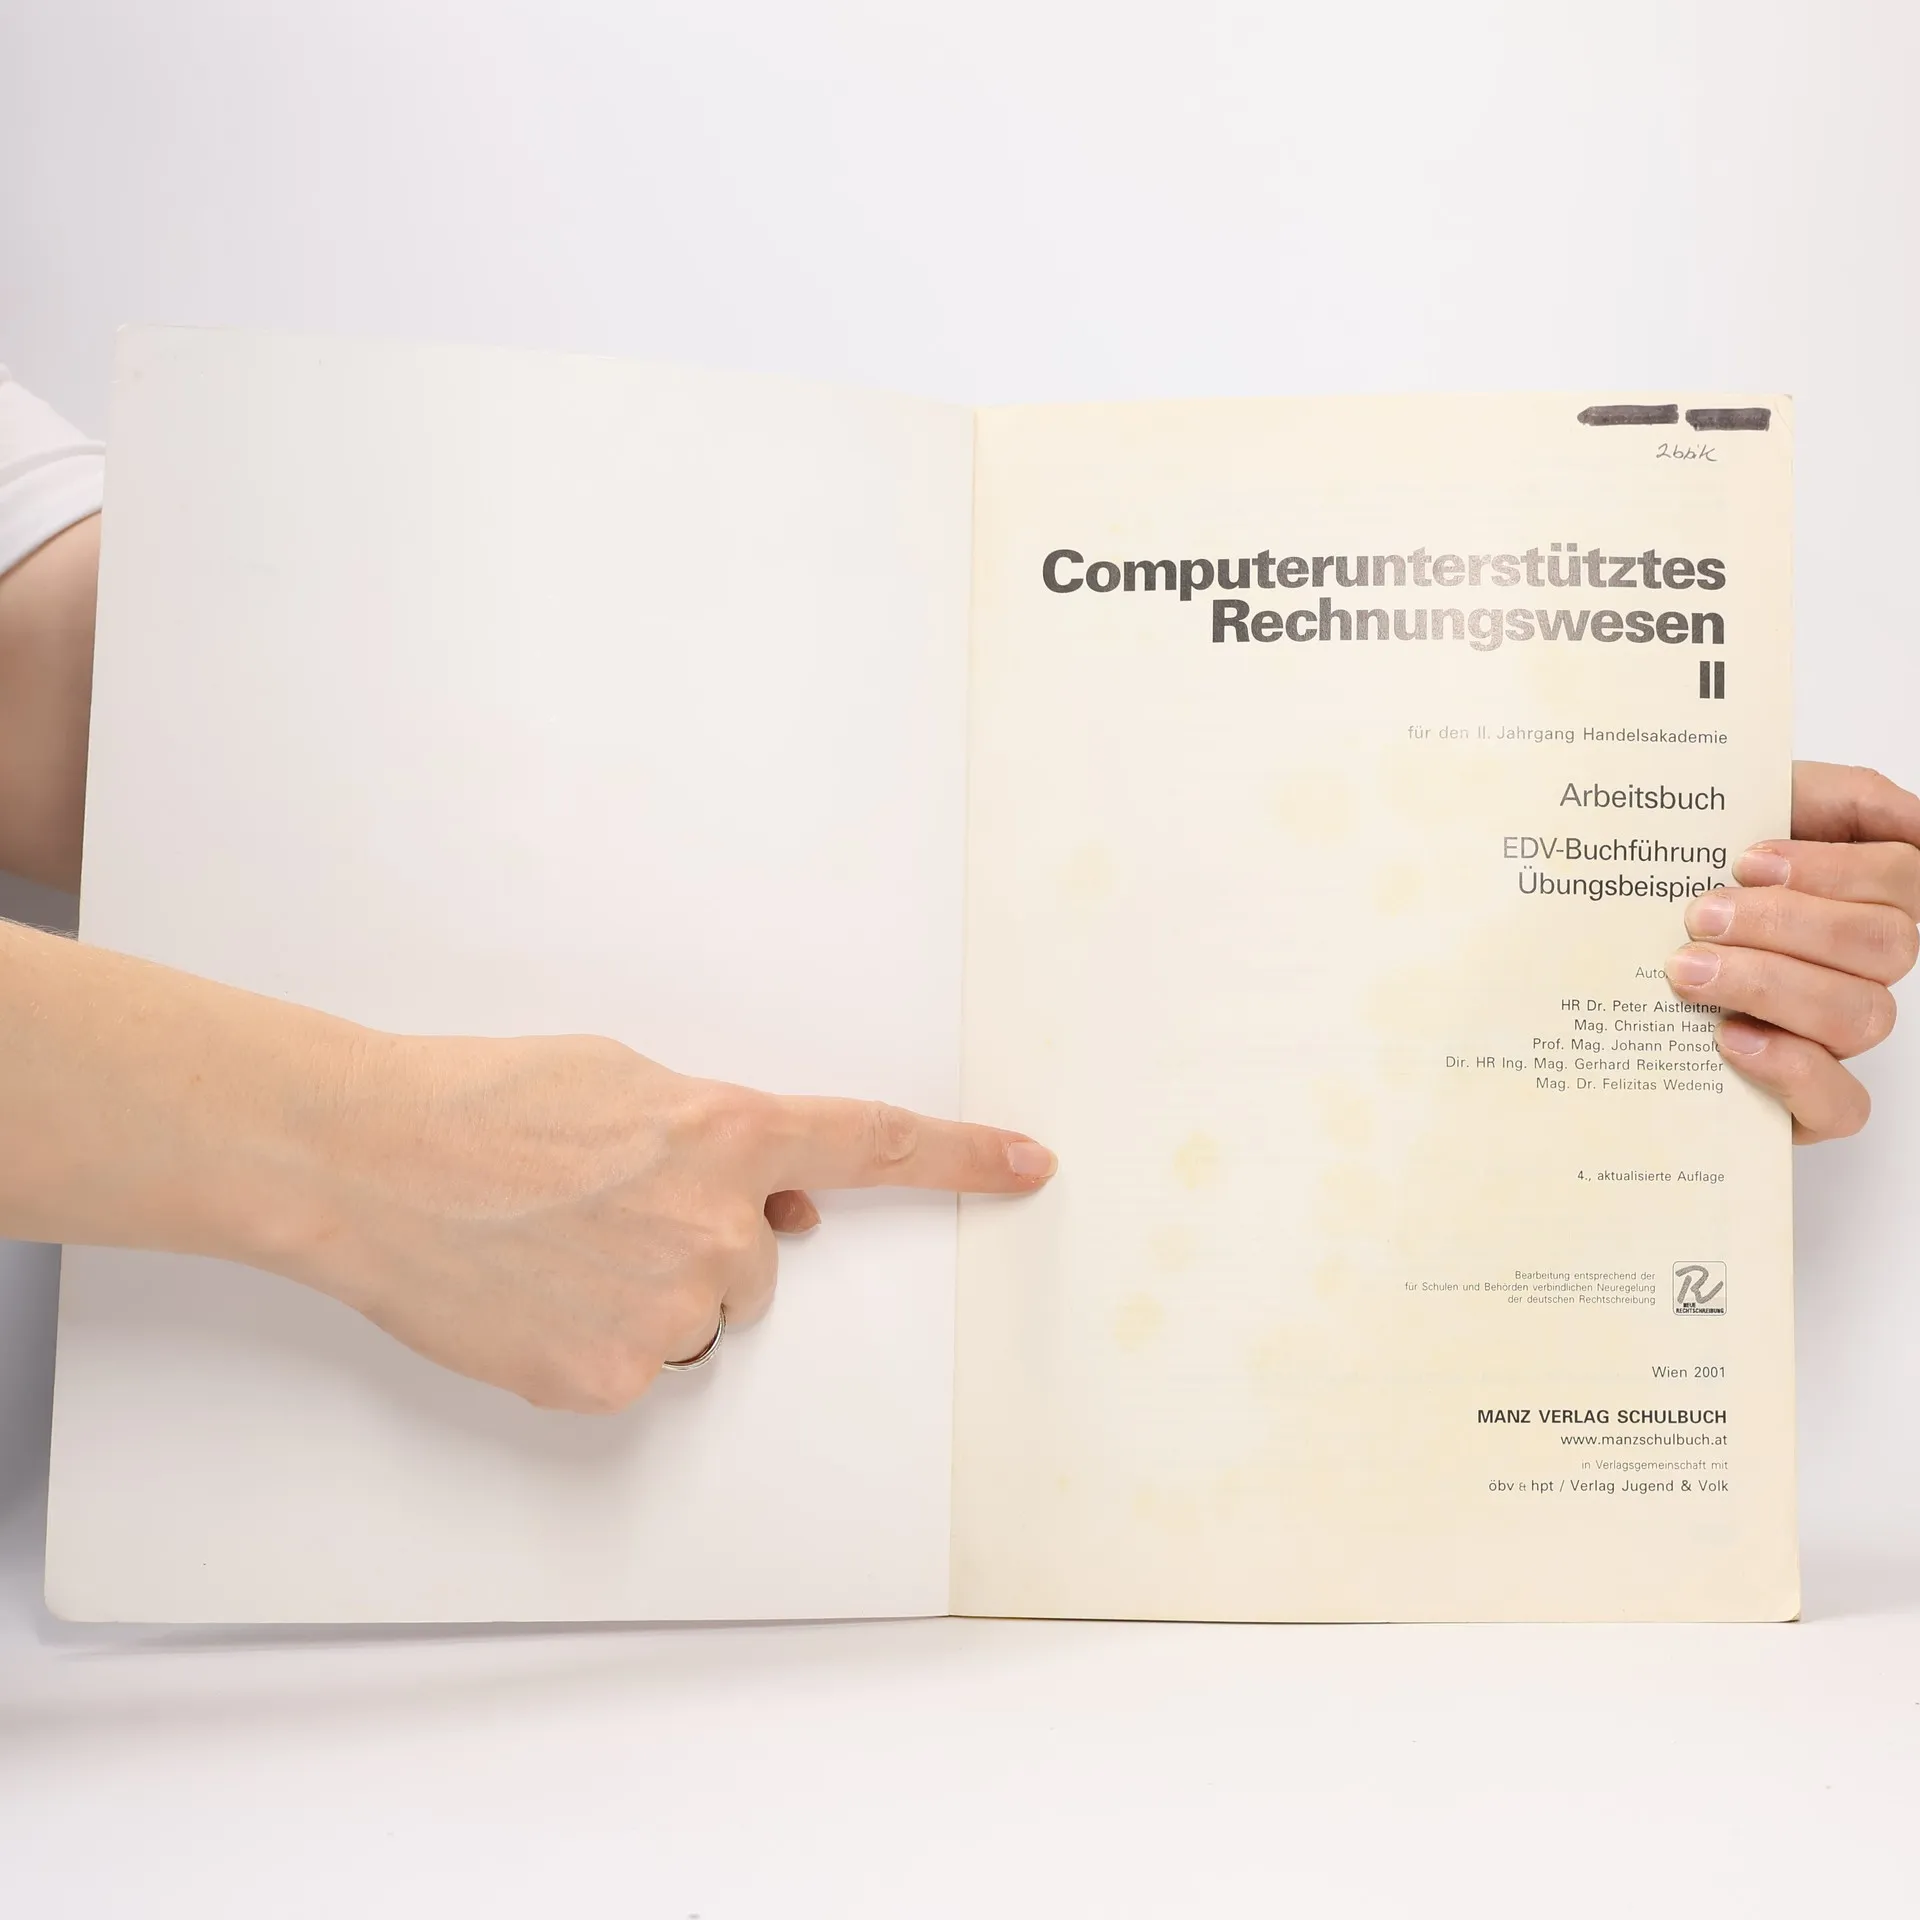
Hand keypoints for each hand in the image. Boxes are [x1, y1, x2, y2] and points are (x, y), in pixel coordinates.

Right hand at [280, 1034, 1054, 1411]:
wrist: (365, 1159)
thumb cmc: (484, 1100)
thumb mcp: (625, 1081)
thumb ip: (718, 1139)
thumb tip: (781, 1203)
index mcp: (728, 1134)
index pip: (874, 1144)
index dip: (962, 1156)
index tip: (1029, 1166)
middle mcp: (718, 1229)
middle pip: (761, 1265)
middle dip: (704, 1244)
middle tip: (602, 1213)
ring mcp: (668, 1312)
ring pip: (698, 1321)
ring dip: (650, 1295)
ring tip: (554, 1250)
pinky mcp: (609, 1379)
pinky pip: (637, 1366)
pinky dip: (596, 1340)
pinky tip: (534, 1297)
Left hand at [1665, 762, 1919, 1141]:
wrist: (1580, 957)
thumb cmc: (1666, 887)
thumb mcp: (1730, 814)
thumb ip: (1830, 797)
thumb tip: (1914, 817)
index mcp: (1850, 897)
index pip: (1903, 877)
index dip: (1835, 869)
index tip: (1746, 862)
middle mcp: (1852, 968)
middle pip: (1886, 944)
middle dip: (1789, 924)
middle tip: (1700, 915)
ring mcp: (1832, 1038)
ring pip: (1866, 1014)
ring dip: (1772, 984)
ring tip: (1686, 970)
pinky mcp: (1801, 1105)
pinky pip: (1842, 1105)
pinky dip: (1792, 1068)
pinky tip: (1729, 1038)